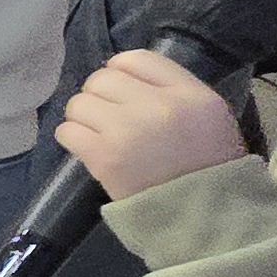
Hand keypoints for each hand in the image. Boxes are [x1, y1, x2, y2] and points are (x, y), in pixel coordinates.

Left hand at [56, 51, 248, 201]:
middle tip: (110, 117)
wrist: (203, 218)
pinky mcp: (104, 157)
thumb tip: (123, 73)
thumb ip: (173, 89)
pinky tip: (89, 148)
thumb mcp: (209, 117)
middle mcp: (158, 106)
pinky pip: (67, 131)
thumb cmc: (208, 167)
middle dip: (100, 96)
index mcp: (190, 94)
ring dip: (84, 117)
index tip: (122, 90)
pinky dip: (73, 138)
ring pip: (80, 102)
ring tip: (99, 134)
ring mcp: (128, 130)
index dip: (121, 70)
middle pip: (102, 78)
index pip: (137, 58)